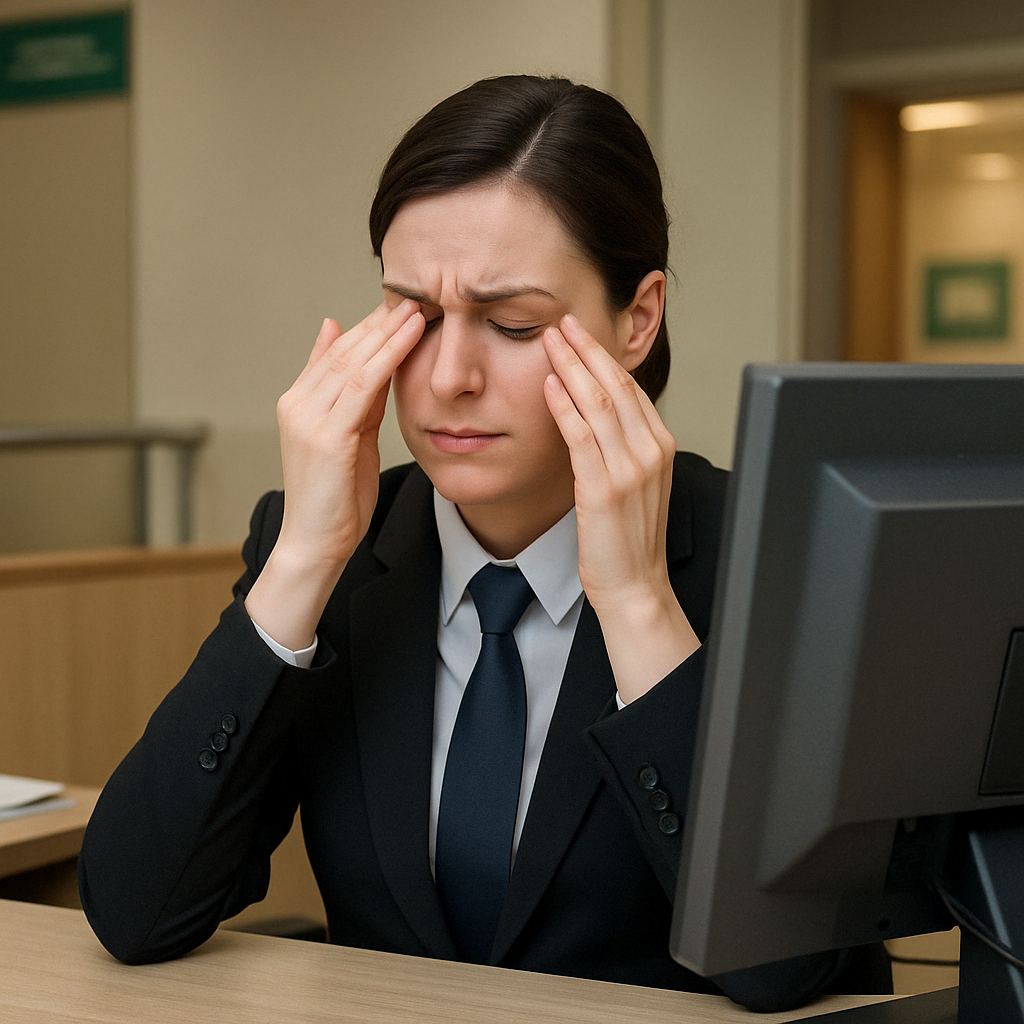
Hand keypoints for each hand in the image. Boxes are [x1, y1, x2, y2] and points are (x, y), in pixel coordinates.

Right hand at [245, 300, 423, 648]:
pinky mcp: (326, 436)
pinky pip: (362, 385)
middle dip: (383, 319)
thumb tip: (343, 341)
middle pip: (347, 348)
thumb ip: (348, 392)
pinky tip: (411, 336)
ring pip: (355, 361)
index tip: (406, 303)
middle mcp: (298, 403)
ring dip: (390, 330)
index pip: (340, 350)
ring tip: (421, 304)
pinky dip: (388, 356)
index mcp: (300, 401)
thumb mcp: (346, 437)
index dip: (373, 325)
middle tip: (419, 291)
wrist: (316, 543)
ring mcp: (308, 418)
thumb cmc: (336, 496)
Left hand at [542, 314, 699, 702]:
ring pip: (600, 403)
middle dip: (587, 349)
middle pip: (617, 385)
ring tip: (551, 339)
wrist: (634, 588)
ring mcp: (631, 470)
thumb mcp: (633, 485)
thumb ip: (619, 448)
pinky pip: (583, 437)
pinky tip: (550, 385)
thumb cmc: (627, 540)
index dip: (603, 357)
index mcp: (660, 446)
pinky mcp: (606, 489)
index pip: (630, 389)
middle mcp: (651, 451)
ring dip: (573, 367)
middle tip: (562, 320)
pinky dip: (566, 407)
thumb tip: (592, 416)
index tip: (579, 333)